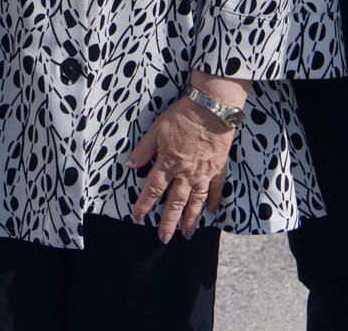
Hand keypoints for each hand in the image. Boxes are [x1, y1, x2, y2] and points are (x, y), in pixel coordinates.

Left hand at [123, 97, 232, 241]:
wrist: (211, 109)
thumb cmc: (182, 116)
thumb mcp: (156, 130)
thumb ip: (143, 150)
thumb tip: (129, 165)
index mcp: (169, 164)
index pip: (153, 189)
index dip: (144, 204)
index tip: (137, 217)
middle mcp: (186, 173)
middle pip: (175, 203)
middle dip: (168, 222)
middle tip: (164, 238)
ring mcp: (204, 173)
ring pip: (196, 202)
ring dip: (190, 220)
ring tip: (186, 234)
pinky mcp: (218, 168)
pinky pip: (216, 190)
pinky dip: (213, 202)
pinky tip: (210, 212)